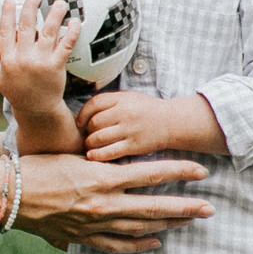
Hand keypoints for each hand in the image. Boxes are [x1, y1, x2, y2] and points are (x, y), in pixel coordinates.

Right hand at [0, 0, 77, 119]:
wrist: (37, 110)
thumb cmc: (17, 92)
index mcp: (8, 59)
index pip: (5, 32)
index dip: (6, 15)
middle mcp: (23, 59)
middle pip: (26, 28)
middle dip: (30, 8)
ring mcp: (40, 62)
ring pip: (47, 33)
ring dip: (54, 16)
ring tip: (60, 3)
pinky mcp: (56, 67)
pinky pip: (64, 46)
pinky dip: (70, 33)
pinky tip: (74, 22)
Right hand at [13, 153, 213, 253]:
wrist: (6, 194)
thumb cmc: (36, 167)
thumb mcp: (72, 157)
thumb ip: (100, 164)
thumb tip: (123, 165)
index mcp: (102, 177)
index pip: (151, 174)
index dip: (179, 173)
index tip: (200, 171)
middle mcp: (104, 203)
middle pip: (154, 206)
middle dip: (185, 207)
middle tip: (209, 208)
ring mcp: (94, 224)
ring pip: (141, 227)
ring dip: (168, 225)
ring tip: (189, 222)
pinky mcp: (83, 237)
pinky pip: (117, 246)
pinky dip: (139, 245)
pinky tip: (155, 243)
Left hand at [76, 91, 226, 160]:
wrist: (173, 122)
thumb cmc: (147, 110)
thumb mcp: (130, 98)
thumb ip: (110, 101)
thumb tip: (85, 111)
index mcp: (122, 99)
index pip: (94, 104)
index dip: (82, 114)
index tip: (79, 122)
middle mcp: (125, 113)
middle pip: (94, 122)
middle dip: (87, 130)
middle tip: (87, 135)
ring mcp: (130, 130)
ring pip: (99, 138)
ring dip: (90, 143)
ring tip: (90, 144)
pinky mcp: (134, 146)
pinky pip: (110, 152)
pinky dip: (98, 155)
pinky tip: (92, 155)